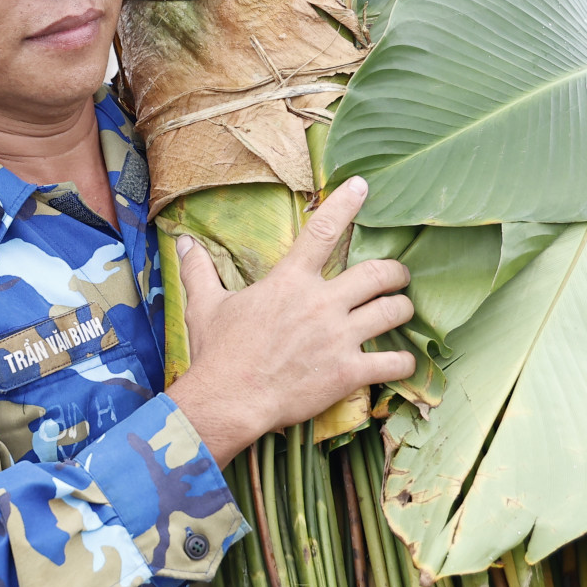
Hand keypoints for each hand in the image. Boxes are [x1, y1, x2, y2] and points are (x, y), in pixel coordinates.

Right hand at [165, 176, 414, 464]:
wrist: (228, 400)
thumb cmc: (217, 353)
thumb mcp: (205, 306)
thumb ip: (199, 271)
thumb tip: (182, 242)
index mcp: (290, 281)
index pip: (323, 231)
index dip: (346, 204)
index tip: (363, 186)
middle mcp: (321, 303)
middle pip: (377, 273)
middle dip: (395, 272)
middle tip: (398, 276)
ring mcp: (339, 337)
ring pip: (393, 312)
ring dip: (403, 309)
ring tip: (403, 310)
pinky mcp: (349, 372)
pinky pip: (393, 362)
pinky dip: (404, 362)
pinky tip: (403, 362)